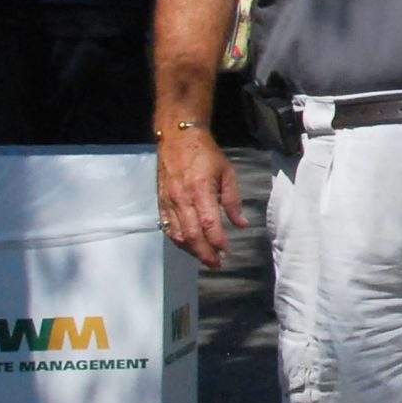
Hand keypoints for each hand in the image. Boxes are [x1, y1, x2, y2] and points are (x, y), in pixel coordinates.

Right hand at [158, 127, 244, 267]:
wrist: (178, 138)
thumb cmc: (206, 154)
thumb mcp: (227, 173)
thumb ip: (233, 200)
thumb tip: (241, 224)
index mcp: (200, 189)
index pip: (208, 222)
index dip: (217, 240)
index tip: (226, 252)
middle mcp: (181, 198)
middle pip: (191, 234)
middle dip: (204, 253)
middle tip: (216, 264)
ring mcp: (168, 201)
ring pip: (178, 234)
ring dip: (192, 250)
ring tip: (205, 258)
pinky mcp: (160, 202)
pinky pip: (167, 227)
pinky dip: (178, 240)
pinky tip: (188, 246)